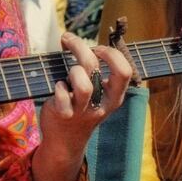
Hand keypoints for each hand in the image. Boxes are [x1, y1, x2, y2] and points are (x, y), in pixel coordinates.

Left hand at [37, 32, 130, 160]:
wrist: (65, 141)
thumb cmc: (80, 107)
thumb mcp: (96, 93)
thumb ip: (92, 70)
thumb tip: (71, 39)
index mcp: (114, 96)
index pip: (124, 70)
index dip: (110, 53)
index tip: (96, 48)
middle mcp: (101, 104)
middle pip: (95, 68)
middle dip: (80, 47)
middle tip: (68, 40)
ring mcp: (83, 111)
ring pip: (82, 84)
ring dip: (72, 71)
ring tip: (67, 74)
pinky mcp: (64, 115)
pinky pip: (62, 96)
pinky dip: (58, 87)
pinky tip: (57, 87)